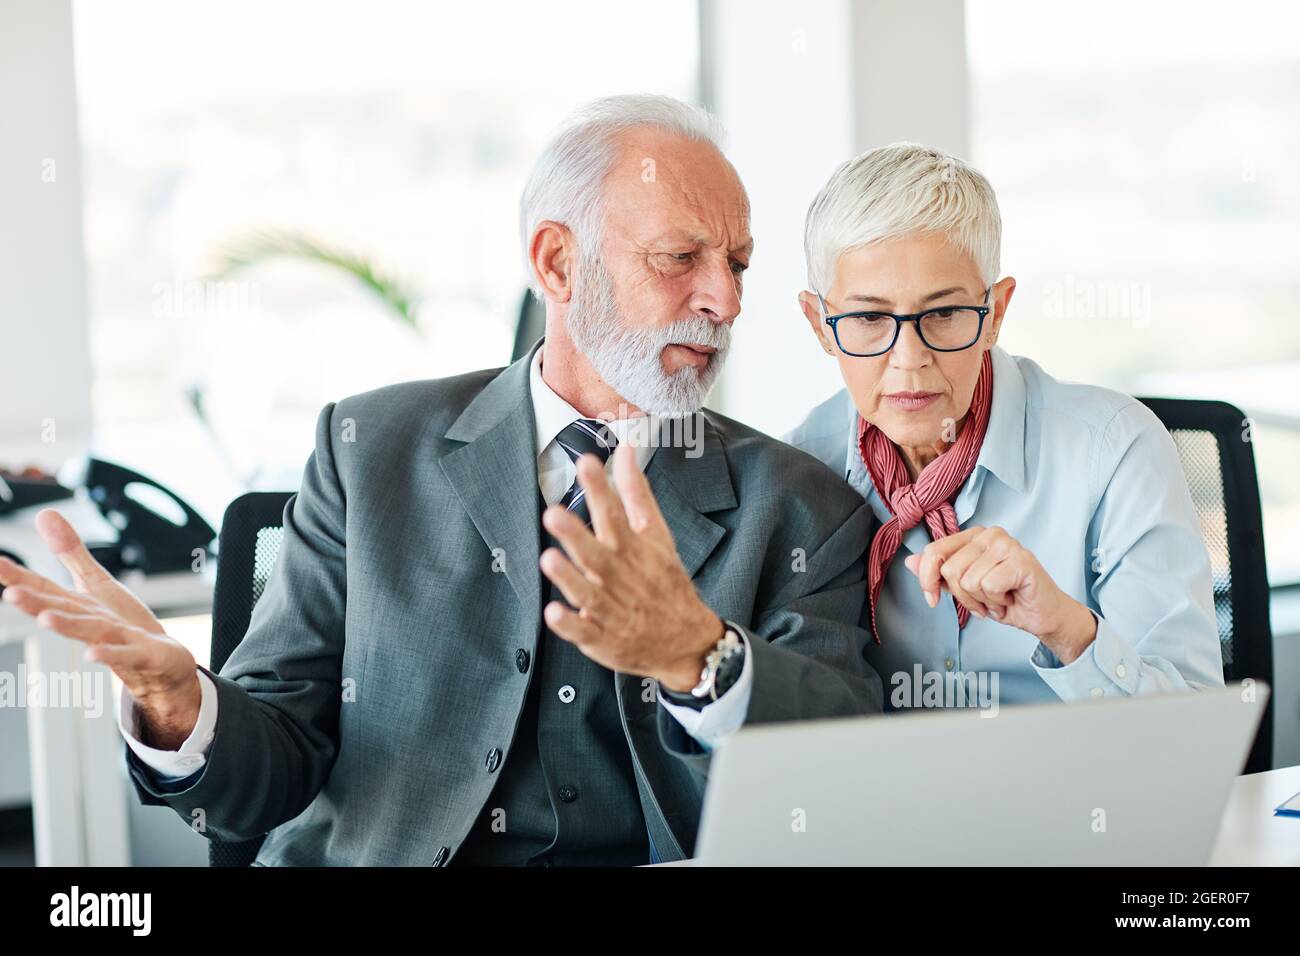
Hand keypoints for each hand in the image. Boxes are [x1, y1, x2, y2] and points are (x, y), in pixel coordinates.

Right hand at [0, 509, 201, 747]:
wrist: (162, 664)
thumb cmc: (124, 623)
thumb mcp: (96, 582)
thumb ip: (69, 552)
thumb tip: (43, 514)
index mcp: (78, 605)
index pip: (44, 587)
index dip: (18, 577)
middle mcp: (91, 623)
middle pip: (62, 610)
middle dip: (36, 604)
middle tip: (9, 594)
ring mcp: (116, 640)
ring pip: (89, 631)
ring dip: (67, 626)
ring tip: (45, 618)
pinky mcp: (143, 654)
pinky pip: (126, 654)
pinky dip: (110, 654)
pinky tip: (93, 654)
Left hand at [539, 445, 722, 692]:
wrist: (686, 641)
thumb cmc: (665, 582)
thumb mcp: (657, 535)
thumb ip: (636, 493)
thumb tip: (627, 450)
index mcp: (633, 549)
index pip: (616, 513)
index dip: (600, 488)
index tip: (587, 463)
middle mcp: (620, 576)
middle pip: (597, 553)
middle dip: (576, 535)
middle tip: (553, 514)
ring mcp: (612, 609)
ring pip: (587, 592)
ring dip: (569, 577)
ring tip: (549, 559)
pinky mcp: (602, 638)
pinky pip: (584, 632)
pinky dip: (570, 624)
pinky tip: (554, 612)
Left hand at [902, 525, 1096, 663]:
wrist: (1041, 616)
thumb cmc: (1006, 598)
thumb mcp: (964, 588)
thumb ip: (939, 574)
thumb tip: (910, 562)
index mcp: (974, 536)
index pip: (934, 551)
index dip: (927, 579)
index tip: (932, 598)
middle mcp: (990, 534)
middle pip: (950, 570)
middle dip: (963, 596)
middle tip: (984, 600)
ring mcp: (1007, 544)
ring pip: (968, 580)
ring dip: (982, 601)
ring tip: (999, 599)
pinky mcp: (1021, 560)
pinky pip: (988, 586)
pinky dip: (996, 602)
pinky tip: (1009, 599)